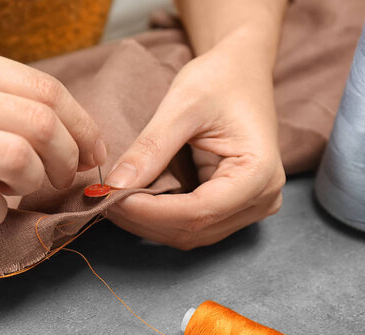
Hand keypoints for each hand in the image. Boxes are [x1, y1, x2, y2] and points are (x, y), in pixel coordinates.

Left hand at [105, 34, 284, 249]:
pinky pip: (192, 225)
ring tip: (113, 199)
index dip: (150, 212)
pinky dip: (158, 217)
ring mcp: (249, 207)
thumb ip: (151, 148)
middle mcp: (262, 199)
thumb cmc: (219, 80)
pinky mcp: (233, 207)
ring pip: (190, 234)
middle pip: (193, 229)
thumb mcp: (182, 106)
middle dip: (143, 219)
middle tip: (102, 199)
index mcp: (259, 174)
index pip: (198, 211)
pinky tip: (133, 201)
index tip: (110, 197)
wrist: (241, 71)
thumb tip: (116, 185)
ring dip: (147, 223)